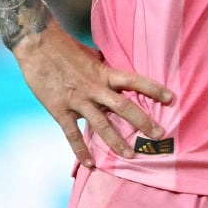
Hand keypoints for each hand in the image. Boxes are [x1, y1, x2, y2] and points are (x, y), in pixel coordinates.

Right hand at [13, 23, 173, 165]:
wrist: (36, 43)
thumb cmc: (63, 47)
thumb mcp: (90, 55)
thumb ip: (103, 68)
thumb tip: (115, 73)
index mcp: (104, 72)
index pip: (135, 80)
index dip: (154, 89)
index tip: (171, 99)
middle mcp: (94, 88)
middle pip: (124, 107)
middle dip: (143, 122)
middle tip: (159, 136)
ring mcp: (77, 100)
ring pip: (101, 124)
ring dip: (117, 141)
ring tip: (131, 156)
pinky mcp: (60, 109)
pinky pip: (72, 134)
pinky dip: (81, 151)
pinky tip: (90, 164)